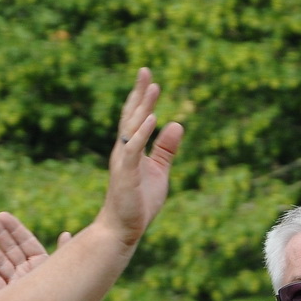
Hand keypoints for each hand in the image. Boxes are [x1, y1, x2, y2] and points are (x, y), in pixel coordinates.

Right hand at [0, 214, 66, 292]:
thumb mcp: (64, 274)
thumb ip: (64, 254)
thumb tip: (67, 234)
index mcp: (41, 262)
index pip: (25, 241)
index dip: (14, 228)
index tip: (2, 215)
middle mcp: (27, 271)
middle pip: (11, 249)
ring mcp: (16, 284)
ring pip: (1, 263)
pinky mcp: (8, 298)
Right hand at [93, 68, 184, 247]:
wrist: (122, 229)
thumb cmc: (138, 202)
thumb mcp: (159, 171)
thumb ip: (166, 148)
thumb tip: (177, 123)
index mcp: (130, 149)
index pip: (135, 118)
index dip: (141, 97)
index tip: (149, 77)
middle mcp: (123, 151)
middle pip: (132, 116)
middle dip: (139, 93)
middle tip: (146, 70)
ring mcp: (123, 162)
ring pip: (133, 129)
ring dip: (143, 108)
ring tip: (154, 88)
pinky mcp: (126, 175)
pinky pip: (134, 150)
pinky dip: (143, 133)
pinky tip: (153, 118)